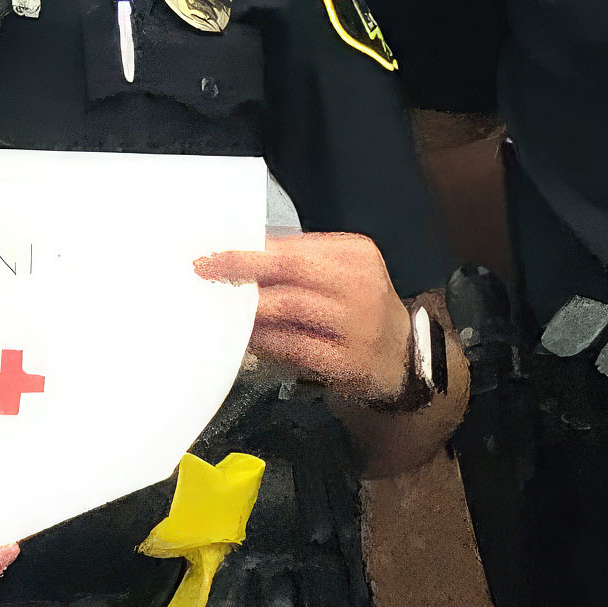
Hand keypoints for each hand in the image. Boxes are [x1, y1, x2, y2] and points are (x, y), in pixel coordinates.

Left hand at [196, 233, 415, 401]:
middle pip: (290, 267)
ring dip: (250, 304)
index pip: (294, 245)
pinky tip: (245, 336)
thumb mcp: (342, 275)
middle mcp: (360, 283)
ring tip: (221, 303)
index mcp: (356, 254)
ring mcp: (357, 324)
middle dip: (242, 266)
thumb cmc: (360, 310)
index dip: (251, 247)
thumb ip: (300, 264)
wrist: (402, 357)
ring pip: (290, 304)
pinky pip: (294, 344)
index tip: (215, 250)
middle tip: (205, 269)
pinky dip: (265, 339)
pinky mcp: (347, 361)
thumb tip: (242, 254)